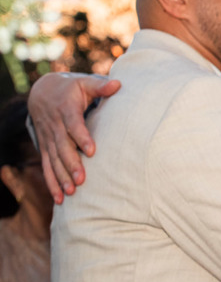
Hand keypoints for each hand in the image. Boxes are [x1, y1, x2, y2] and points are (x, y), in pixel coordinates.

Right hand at [28, 72, 121, 201]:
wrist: (42, 92)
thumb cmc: (71, 88)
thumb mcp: (84, 83)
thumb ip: (101, 86)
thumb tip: (118, 85)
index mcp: (66, 109)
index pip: (73, 125)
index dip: (81, 137)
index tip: (91, 151)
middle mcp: (54, 125)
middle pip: (62, 146)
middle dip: (71, 163)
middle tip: (82, 180)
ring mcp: (48, 138)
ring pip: (53, 159)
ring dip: (61, 176)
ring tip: (71, 192)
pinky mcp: (45, 147)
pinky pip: (46, 166)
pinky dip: (51, 182)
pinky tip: (59, 198)